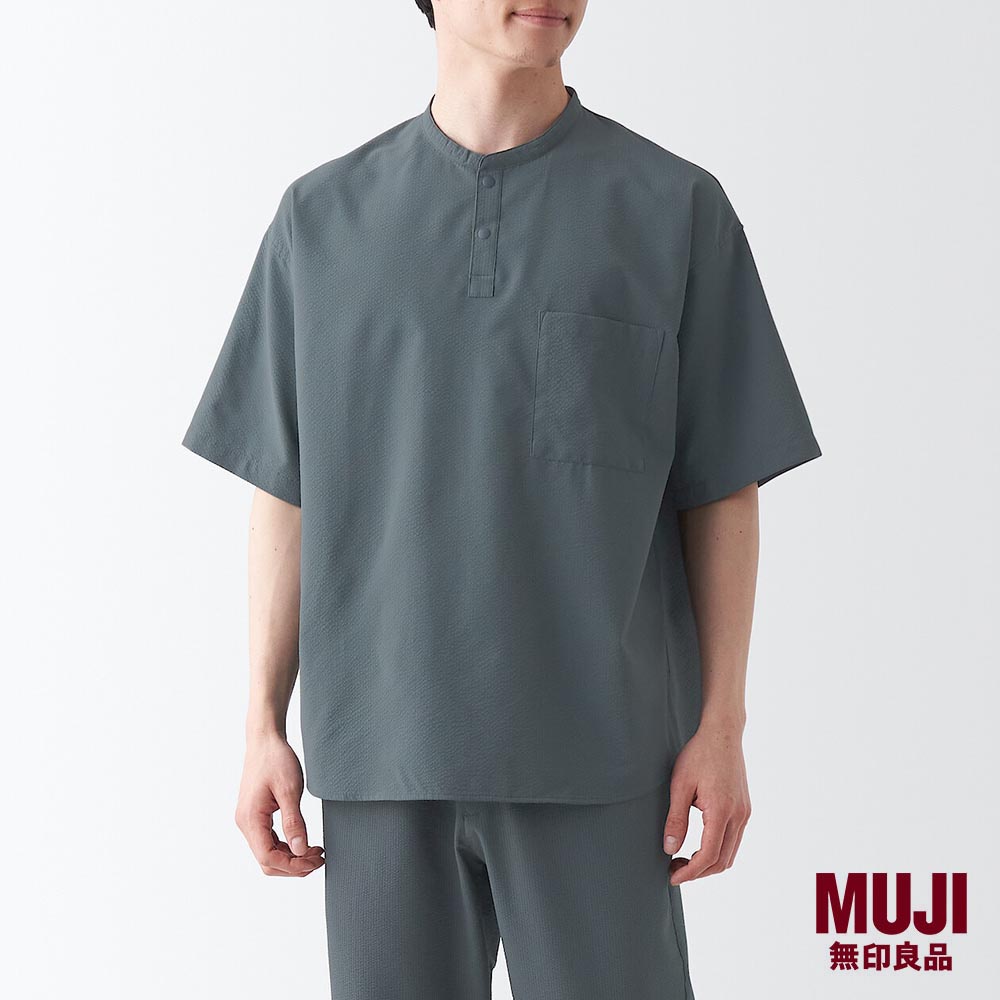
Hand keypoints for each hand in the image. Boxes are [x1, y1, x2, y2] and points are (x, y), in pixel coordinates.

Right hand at [235, 734, 324, 876]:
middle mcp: (246, 824)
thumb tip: (300, 851)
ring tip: (316, 851)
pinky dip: (286, 846)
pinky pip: (269, 841)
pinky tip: (303, 842)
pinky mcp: (255, 816)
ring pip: (268, 853)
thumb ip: (294, 822)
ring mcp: (249, 821)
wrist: (265, 740)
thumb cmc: (276, 760)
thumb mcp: (289, 790)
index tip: (315, 860)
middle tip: (319, 858)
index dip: (293, 866)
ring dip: (292, 857)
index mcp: (251, 819)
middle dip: (294, 865)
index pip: (268, 858)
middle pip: (267, 861)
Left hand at [662, 722, 750, 884]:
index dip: (690, 872)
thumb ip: (675, 819)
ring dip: (708, 864)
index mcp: (722, 811)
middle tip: (673, 870)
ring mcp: (745, 813)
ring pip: (730, 854)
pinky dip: (717, 851)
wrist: (722, 733)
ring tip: (683, 860)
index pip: (708, 856)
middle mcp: (739, 816)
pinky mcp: (745, 809)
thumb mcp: (680, 785)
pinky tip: (698, 846)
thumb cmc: (698, 755)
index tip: (672, 877)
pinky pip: (734, 840)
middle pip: (722, 861)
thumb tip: (669, 850)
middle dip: (698, 872)